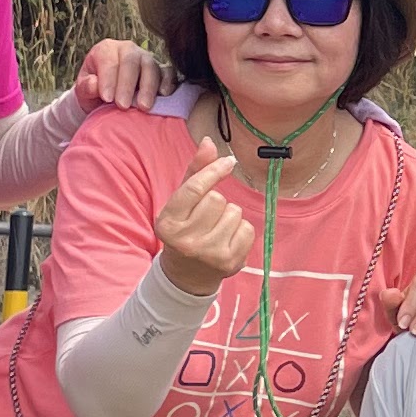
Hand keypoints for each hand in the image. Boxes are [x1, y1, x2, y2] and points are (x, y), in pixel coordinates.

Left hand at [71, 40, 165, 113]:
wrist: (108, 98)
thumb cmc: (95, 91)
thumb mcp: (83, 90)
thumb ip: (86, 87)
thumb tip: (96, 86)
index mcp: (106, 49)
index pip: (109, 60)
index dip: (108, 79)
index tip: (107, 99)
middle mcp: (128, 50)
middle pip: (131, 61)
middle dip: (128, 84)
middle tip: (123, 106)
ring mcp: (147, 58)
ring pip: (151, 66)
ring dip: (148, 87)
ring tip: (143, 107)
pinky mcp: (161, 70)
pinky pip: (168, 72)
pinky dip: (168, 82)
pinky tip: (164, 95)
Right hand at [154, 150, 253, 296]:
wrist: (187, 275)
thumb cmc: (185, 229)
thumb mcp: (181, 202)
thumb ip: (195, 171)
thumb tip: (209, 141)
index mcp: (168, 223)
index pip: (195, 188)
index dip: (213, 171)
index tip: (228, 162)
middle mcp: (186, 240)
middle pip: (217, 199)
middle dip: (216, 202)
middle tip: (206, 218)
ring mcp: (209, 253)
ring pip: (234, 212)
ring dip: (229, 216)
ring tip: (216, 229)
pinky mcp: (230, 262)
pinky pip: (248, 229)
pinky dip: (241, 230)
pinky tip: (227, 240)